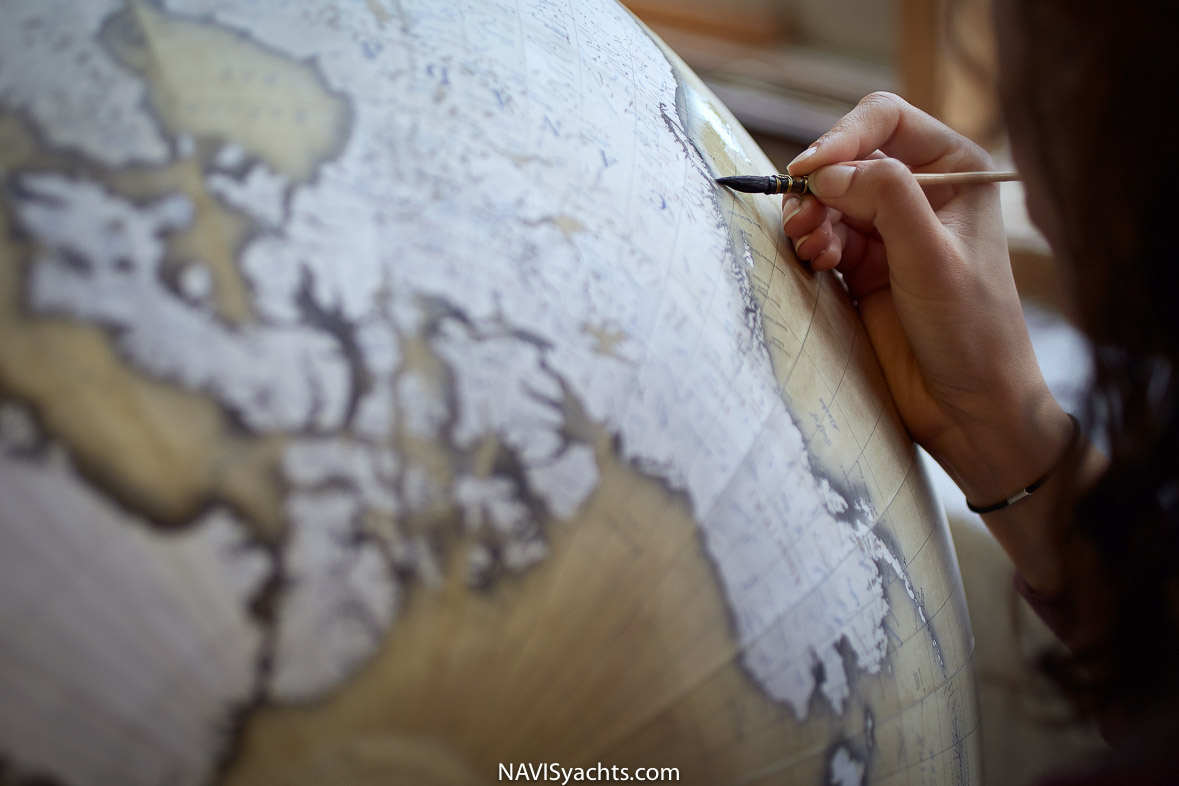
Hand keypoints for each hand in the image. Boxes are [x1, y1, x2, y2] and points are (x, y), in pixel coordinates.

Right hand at [782, 92, 1072, 505]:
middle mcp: (921, 192)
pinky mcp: (864, 267)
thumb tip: (828, 171)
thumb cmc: (972, 330)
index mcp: (955, 171)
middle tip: (803, 221)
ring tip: (811, 250)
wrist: (968, 407)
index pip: (886, 120)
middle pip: (847, 159)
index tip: (809, 171)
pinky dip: (811, 246)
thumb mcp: (932, 257)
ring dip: (810, 219)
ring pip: (828, 200)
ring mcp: (889, 231)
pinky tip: (818, 265)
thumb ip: (885, 199)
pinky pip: (822, 238)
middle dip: (820, 186)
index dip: (843, 137)